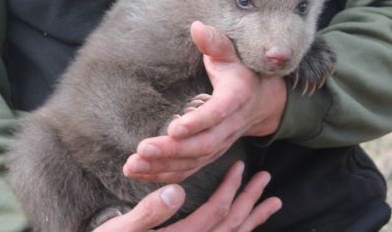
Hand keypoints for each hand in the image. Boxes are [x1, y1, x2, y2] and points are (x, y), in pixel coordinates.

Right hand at [95, 161, 281, 231]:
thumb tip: (177, 191)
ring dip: (252, 219)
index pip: (215, 213)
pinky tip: (245, 225)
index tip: (239, 166)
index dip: (230, 189)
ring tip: (271, 203)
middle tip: (265, 178)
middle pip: (231, 227)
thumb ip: (149, 213)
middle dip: (251, 201)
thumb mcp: (120, 231)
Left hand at [124, 21, 286, 182]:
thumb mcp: (232, 53)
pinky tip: (140, 174)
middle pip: (202, 145)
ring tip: (133, 165)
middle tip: (143, 150)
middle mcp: (229, 126)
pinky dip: (164, 175)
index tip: (174, 128)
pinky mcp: (209, 155)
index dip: (197, 122)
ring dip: (163, 166)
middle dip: (172, 150)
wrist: (261, 100)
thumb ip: (214, 42)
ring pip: (193, 162)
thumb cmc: (240, 71)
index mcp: (236, 98)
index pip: (217, 113)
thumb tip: (197, 27)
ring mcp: (220, 145)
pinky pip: (188, 170)